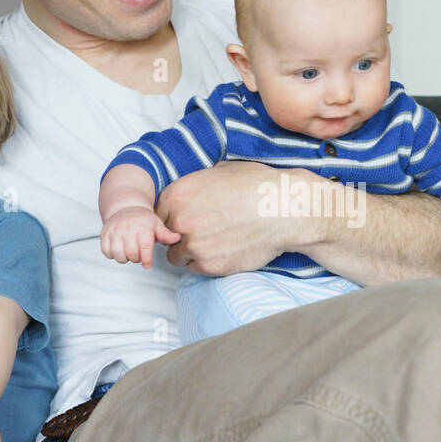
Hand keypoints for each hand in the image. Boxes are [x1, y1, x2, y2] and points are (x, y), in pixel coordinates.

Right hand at [101, 205, 179, 268]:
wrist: (126, 207)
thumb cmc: (144, 220)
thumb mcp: (157, 225)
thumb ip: (166, 234)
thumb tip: (177, 238)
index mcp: (142, 227)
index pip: (144, 247)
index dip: (146, 259)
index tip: (147, 265)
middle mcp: (127, 228)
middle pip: (131, 253)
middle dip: (136, 258)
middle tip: (139, 254)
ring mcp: (114, 231)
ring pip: (117, 254)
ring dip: (124, 258)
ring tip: (129, 253)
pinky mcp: (104, 234)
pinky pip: (106, 251)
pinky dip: (112, 255)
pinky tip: (119, 250)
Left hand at [159, 161, 303, 275]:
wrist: (282, 209)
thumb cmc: (256, 185)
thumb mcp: (220, 172)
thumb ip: (196, 186)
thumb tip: (192, 192)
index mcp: (177, 194)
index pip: (158, 214)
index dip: (172, 217)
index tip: (186, 219)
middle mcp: (179, 221)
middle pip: (165, 237)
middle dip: (180, 235)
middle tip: (202, 231)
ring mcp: (193, 246)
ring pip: (177, 256)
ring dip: (190, 252)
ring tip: (213, 242)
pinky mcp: (209, 266)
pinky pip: (195, 269)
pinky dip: (205, 263)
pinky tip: (223, 251)